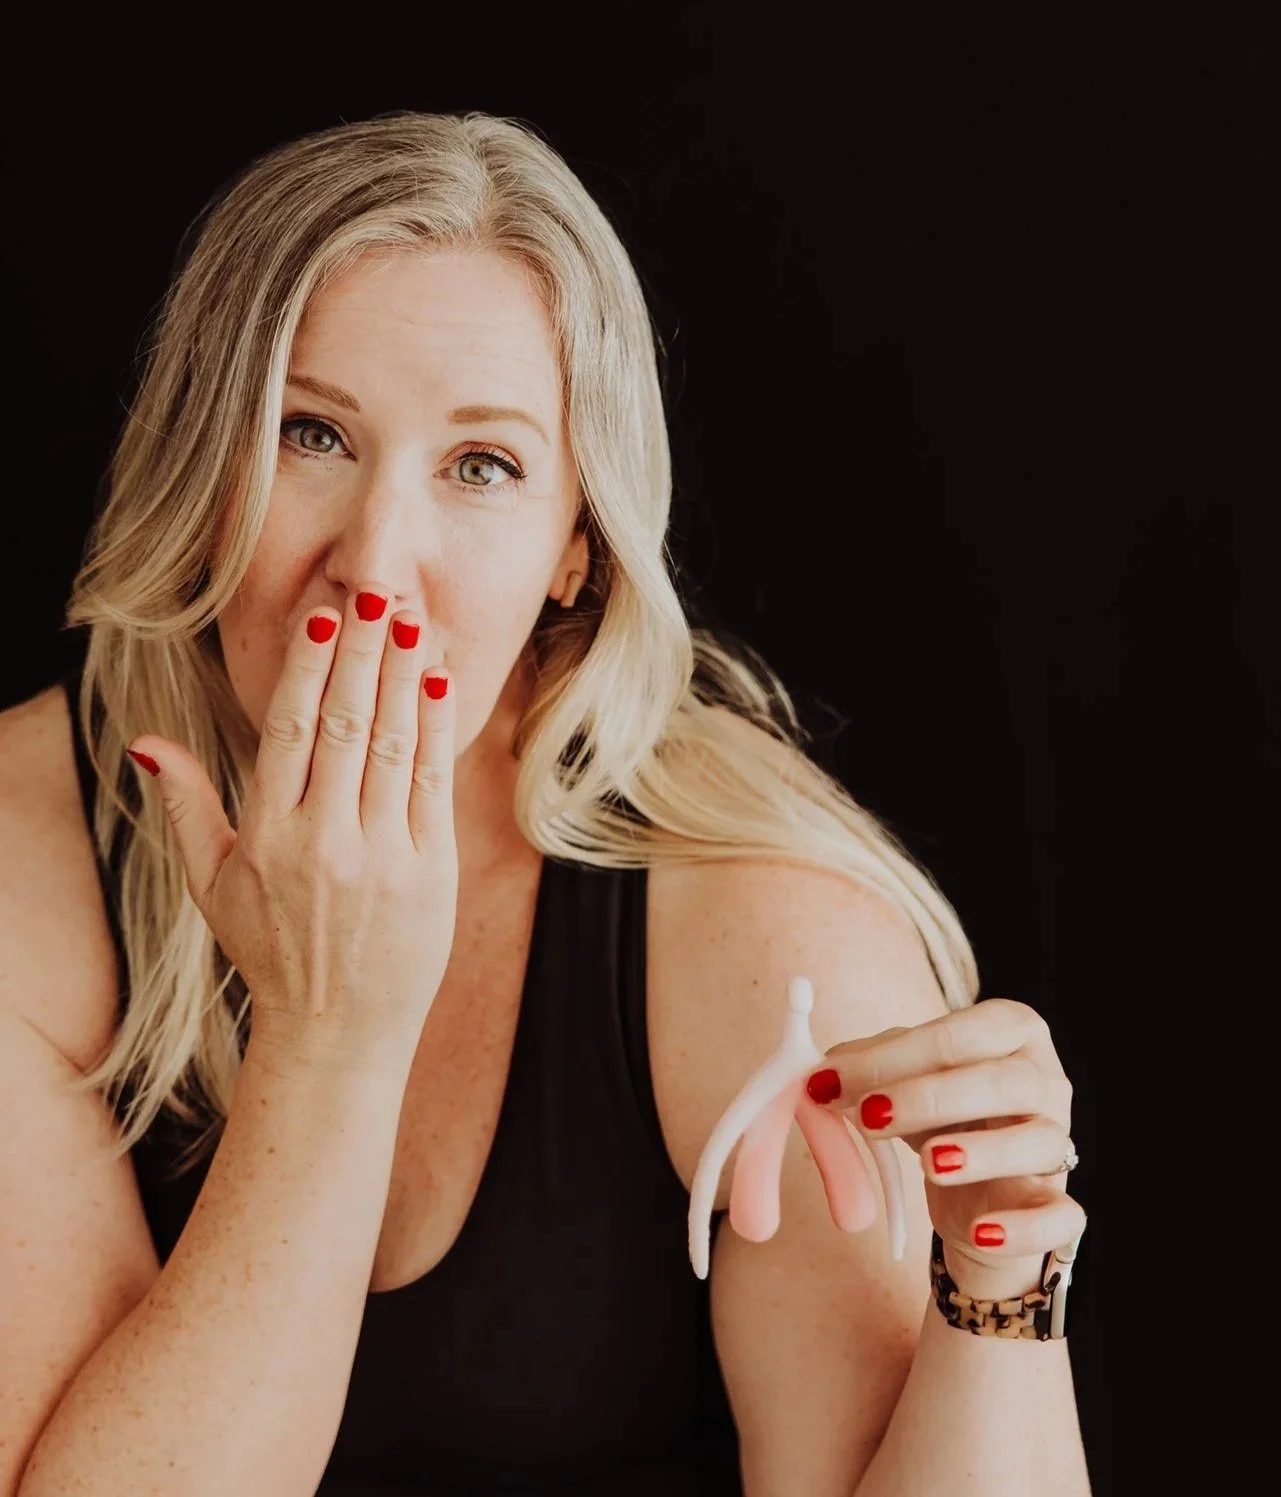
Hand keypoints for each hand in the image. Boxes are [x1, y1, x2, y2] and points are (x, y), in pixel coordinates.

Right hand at [127, 585, 460, 1080]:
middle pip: (346, 724)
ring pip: (393, 745)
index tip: (325, 616)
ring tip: (410, 623)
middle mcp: (325, 839)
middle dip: (362, 654)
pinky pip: (434, 783)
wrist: (338, 1032)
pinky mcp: (430, 870)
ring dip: (402, 677)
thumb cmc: (271, 952)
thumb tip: (146, 743)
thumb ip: (187, 808)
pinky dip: (436, 730)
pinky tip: (436, 684)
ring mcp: (382, 854)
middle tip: (377, 593)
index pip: (288, 730)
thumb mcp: (214, 885)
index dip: (308, 668)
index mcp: (268, 835)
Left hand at [805, 999, 1085, 1299]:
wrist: (980, 1196)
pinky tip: (980, 1231)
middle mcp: (1046, 1082)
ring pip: (1040, 1142)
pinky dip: (1024, 1228)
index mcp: (1011, 1032)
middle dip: (932, 1096)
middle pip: (1005, 1081)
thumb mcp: (907, 1080)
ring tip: (930, 1163)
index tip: (832, 1080)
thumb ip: (868, 1068)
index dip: (895, 1055)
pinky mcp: (1060, 1209)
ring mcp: (1060, 1146)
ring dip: (983, 1152)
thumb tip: (822, 1073)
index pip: (960, 1033)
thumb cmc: (944, 1116)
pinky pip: (1061, 1217)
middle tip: (870, 1116)